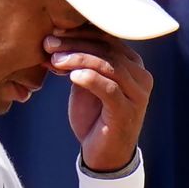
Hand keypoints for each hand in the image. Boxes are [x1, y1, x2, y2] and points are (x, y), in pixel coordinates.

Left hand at [44, 26, 152, 172]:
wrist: (103, 155)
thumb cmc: (93, 117)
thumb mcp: (85, 84)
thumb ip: (79, 63)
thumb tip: (55, 40)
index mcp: (132, 64)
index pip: (107, 38)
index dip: (79, 32)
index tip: (53, 31)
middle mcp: (140, 76)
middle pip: (107, 49)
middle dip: (75, 43)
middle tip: (49, 43)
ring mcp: (136, 94)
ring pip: (108, 66)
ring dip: (78, 59)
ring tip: (55, 60)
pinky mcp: (127, 112)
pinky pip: (109, 88)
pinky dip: (90, 79)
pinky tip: (71, 76)